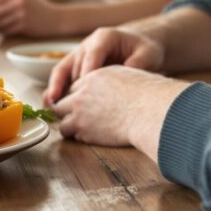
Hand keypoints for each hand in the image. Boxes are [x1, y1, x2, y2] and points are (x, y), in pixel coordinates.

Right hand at [44, 27, 164, 105]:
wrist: (138, 45)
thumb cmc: (144, 49)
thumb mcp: (148, 53)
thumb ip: (138, 64)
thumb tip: (127, 78)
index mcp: (104, 37)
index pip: (93, 54)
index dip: (88, 71)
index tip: (86, 89)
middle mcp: (86, 45)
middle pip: (76, 65)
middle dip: (72, 85)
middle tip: (72, 106)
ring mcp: (79, 55)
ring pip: (64, 71)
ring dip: (57, 88)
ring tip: (52, 105)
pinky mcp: (76, 66)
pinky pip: (62, 76)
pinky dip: (55, 89)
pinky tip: (50, 103)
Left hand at [51, 65, 187, 160]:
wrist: (149, 111)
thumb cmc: (148, 93)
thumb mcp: (127, 74)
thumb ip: (112, 78)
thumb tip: (117, 83)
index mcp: (92, 77)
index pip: (74, 88)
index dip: (78, 96)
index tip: (83, 103)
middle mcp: (81, 94)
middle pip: (61, 103)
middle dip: (67, 110)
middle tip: (76, 117)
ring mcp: (80, 113)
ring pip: (61, 121)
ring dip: (69, 126)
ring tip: (80, 129)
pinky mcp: (84, 131)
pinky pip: (73, 135)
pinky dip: (79, 136)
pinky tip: (91, 136)